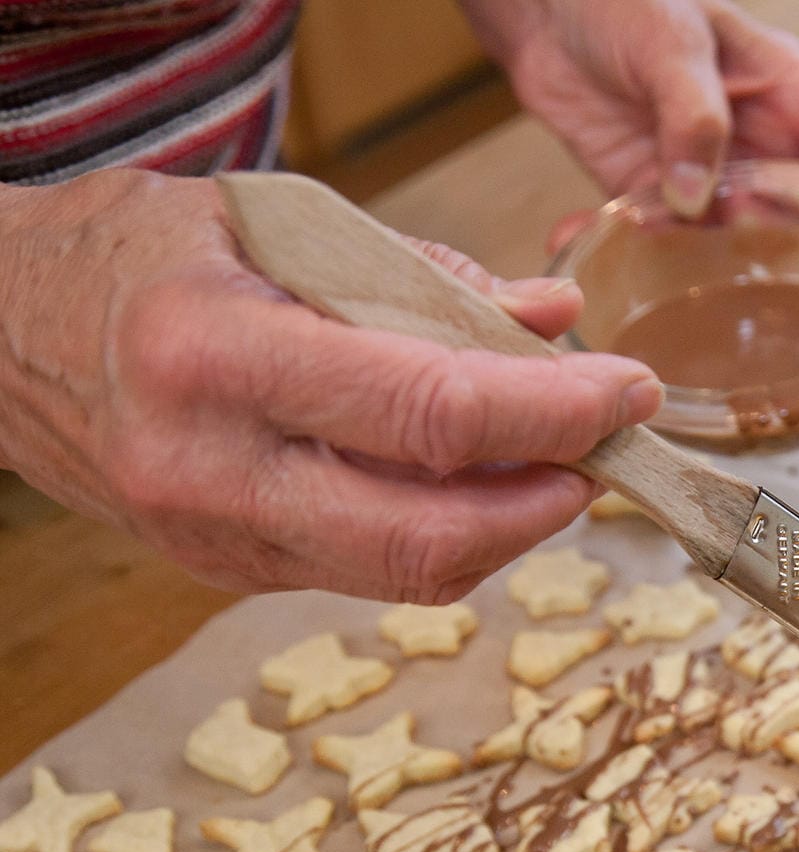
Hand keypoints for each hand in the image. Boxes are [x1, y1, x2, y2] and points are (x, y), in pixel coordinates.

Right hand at [0, 169, 660, 601]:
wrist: (0, 332)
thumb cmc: (141, 257)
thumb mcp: (277, 222)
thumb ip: (424, 277)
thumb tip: (555, 314)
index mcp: (216, 356)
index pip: (428, 415)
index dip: (553, 413)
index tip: (628, 389)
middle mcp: (210, 468)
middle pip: (430, 536)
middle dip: (551, 499)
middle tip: (611, 448)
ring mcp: (215, 539)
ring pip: (411, 573)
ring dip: (513, 526)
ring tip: (560, 459)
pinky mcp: (231, 572)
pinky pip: (373, 572)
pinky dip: (452, 532)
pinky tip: (483, 483)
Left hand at [463, 0, 798, 220]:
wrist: (548, 11)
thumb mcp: (667, 37)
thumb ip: (692, 113)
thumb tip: (699, 199)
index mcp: (791, 91)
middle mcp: (765, 143)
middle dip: (771, 226)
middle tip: (722, 212)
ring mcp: (715, 178)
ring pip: (738, 242)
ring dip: (697, 247)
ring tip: (646, 217)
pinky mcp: (658, 200)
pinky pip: (664, 242)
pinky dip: (627, 246)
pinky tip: (585, 229)